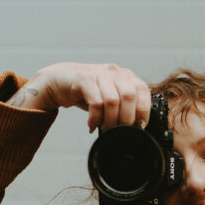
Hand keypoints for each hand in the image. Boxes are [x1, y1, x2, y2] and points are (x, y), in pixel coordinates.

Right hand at [19, 62, 150, 131]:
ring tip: (104, 129)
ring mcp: (100, 73)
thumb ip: (124, 108)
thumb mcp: (110, 99)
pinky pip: (96, 102)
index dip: (142, 112)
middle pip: (129, 96)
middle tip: (118, 132)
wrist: (61, 80)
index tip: (136, 128)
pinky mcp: (84, 79)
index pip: (143, 92)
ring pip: (112, 101)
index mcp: (127, 76)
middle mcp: (115, 72)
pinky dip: (95, 118)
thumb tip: (137, 130)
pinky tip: (91, 125)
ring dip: (109, 121)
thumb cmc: (89, 93)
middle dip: (126, 119)